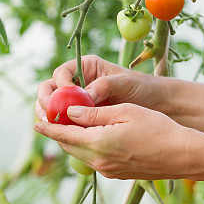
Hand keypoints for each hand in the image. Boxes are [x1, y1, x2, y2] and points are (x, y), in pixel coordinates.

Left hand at [34, 103, 196, 179]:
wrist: (183, 155)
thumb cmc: (158, 128)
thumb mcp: (125, 112)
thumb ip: (94, 114)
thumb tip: (69, 111)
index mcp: (98, 143)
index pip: (64, 134)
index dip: (48, 127)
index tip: (35, 122)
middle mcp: (98, 160)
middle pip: (68, 146)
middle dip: (56, 133)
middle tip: (48, 120)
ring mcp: (106, 170)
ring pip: (79, 153)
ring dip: (71, 140)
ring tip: (65, 126)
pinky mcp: (115, 174)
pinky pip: (92, 159)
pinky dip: (85, 147)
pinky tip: (89, 137)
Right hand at [35, 55, 165, 121]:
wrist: (158, 106)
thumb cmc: (143, 88)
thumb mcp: (124, 84)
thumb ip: (104, 87)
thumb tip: (84, 96)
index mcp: (85, 68)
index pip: (61, 74)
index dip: (58, 85)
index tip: (65, 96)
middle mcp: (78, 84)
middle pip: (50, 91)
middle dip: (45, 102)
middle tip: (48, 114)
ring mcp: (78, 102)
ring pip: (53, 108)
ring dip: (50, 116)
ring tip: (52, 125)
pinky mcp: (82, 118)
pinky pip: (66, 122)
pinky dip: (62, 128)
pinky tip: (65, 135)